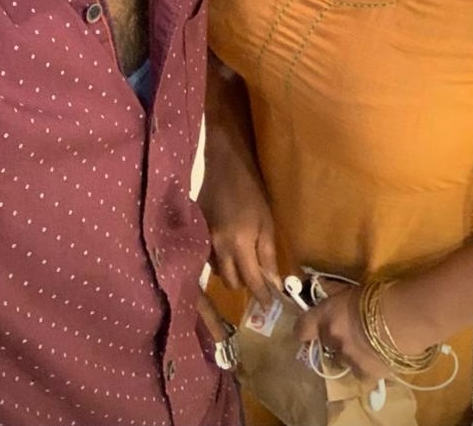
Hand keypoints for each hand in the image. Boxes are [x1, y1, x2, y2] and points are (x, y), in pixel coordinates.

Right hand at [199, 153, 278, 305]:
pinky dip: (219, 260)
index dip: (261, 295)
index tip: (270, 305)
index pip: (251, 281)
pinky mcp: (197, 233)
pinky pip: (208, 257)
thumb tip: (275, 283)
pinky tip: (228, 250)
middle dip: (245, 285)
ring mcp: (204, 241)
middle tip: (257, 280)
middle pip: (230, 282)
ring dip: (230, 272)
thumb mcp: (267, 221)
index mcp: (239, 244)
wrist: (224, 167)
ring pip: (217, 271)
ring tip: (242, 263)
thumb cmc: (252, 191)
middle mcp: (218, 248)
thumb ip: (268, 254)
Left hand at [292, 282, 389, 381]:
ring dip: (350, 353)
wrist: (405, 318)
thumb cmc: (378, 295)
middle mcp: (331, 340)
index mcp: (324, 317)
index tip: (310, 328)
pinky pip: (360, 373)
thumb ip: (333, 294)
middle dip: (335, 338)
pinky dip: (366, 366)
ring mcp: (347, 359)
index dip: (305, 329)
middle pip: (325, 344)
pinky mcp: (365, 374)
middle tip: (351, 331)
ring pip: (343, 359)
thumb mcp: (350, 289)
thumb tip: (321, 288)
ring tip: (368, 344)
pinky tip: (379, 356)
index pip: (301, 329)